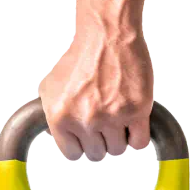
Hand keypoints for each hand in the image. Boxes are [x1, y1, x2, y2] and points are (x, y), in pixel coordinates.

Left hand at [39, 31, 154, 161]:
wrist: (107, 35)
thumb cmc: (80, 58)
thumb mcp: (51, 88)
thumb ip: (52, 116)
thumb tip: (62, 138)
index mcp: (60, 118)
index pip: (73, 154)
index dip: (82, 144)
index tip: (87, 134)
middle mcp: (85, 120)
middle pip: (97, 154)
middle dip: (101, 140)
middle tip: (104, 119)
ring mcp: (111, 116)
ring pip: (118, 149)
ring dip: (119, 137)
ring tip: (117, 115)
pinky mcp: (136, 110)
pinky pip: (139, 142)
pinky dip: (137, 135)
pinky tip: (132, 121)